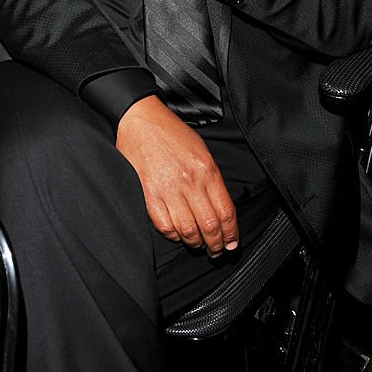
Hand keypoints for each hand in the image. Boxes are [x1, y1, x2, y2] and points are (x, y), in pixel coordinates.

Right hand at [116, 95, 237, 255]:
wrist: (140, 120)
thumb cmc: (171, 133)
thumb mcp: (201, 150)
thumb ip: (212, 179)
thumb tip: (220, 208)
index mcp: (207, 170)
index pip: (225, 212)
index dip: (231, 233)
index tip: (231, 243)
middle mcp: (189, 182)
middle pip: (209, 226)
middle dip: (216, 245)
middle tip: (217, 251)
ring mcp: (168, 189)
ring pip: (188, 231)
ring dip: (196, 244)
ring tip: (198, 246)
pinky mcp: (148, 195)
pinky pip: (164, 225)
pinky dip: (174, 235)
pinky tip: (178, 235)